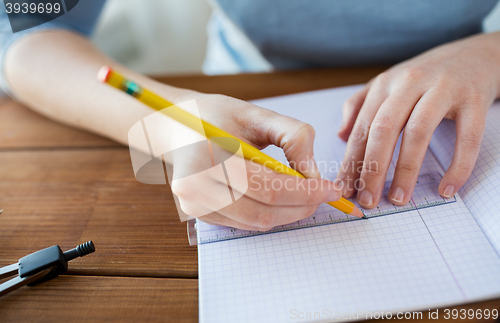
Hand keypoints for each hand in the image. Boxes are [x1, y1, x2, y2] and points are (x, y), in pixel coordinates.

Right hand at [166, 92, 341, 229]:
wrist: (176, 126)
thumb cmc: (215, 116)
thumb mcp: (256, 114)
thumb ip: (292, 136)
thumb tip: (314, 174)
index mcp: (205, 160)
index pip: (266, 187)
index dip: (305, 192)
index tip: (330, 189)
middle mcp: (195, 190)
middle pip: (263, 212)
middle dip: (302, 206)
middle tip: (325, 195)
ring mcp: (196, 207)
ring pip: (256, 223)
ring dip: (289, 214)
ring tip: (307, 196)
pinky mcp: (201, 215)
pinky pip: (246, 223)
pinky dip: (271, 214)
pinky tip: (282, 198)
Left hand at [336, 32, 499, 207]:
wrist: (476, 54)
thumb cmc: (426, 75)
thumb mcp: (389, 83)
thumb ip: (361, 105)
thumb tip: (341, 135)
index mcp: (386, 83)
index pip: (362, 127)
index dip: (351, 160)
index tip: (344, 188)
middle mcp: (410, 83)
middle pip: (384, 129)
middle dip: (372, 168)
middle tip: (368, 199)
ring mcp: (443, 89)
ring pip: (418, 132)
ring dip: (406, 170)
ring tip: (398, 198)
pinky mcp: (473, 98)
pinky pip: (467, 138)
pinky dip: (457, 166)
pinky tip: (447, 189)